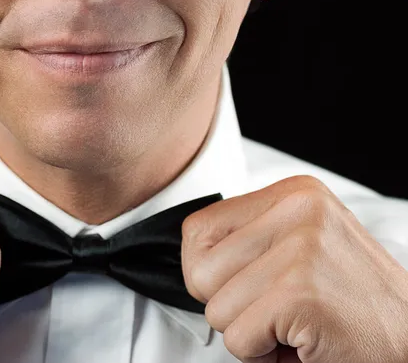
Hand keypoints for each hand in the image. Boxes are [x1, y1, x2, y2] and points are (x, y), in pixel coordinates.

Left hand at [181, 175, 407, 362]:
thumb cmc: (349, 301)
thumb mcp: (302, 245)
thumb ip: (250, 237)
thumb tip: (191, 252)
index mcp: (294, 193)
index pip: (198, 229)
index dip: (207, 271)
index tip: (245, 283)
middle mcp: (298, 210)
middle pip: (200, 272)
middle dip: (228, 305)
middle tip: (274, 309)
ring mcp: (301, 249)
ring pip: (215, 309)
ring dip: (248, 331)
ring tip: (292, 323)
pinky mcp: (301, 293)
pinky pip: (238, 339)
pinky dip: (262, 354)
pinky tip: (300, 341)